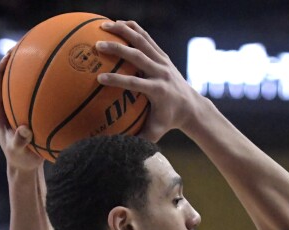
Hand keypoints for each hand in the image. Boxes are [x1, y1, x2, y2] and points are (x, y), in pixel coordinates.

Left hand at [0, 53, 43, 170]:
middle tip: (25, 44)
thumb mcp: (19, 152)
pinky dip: (42, 85)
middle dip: (14, 60)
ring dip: (28, 69)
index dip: (0, 69)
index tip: (9, 54)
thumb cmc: (21, 159)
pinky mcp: (25, 112)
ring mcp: (14, 109)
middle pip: (5, 78)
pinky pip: (33, 94)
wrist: (25, 166)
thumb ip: (19, 141)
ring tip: (41, 53)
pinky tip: (58, 77)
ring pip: (19, 84)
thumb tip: (24, 130)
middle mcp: (3, 107)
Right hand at [97, 21, 204, 141]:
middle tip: (97, 46)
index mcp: (158, 91)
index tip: (99, 78)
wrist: (191, 106)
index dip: (118, 80)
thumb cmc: (168, 121)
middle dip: (117, 50)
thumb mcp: (155, 132)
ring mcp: (163, 61)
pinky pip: (146, 38)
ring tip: (103, 25)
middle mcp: (161, 72)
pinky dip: (133, 29)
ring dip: (123, 31)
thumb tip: (114, 148)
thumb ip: (137, 139)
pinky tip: (117, 22)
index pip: (135, 83)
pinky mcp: (162, 55)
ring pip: (142, 42)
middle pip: (138, 57)